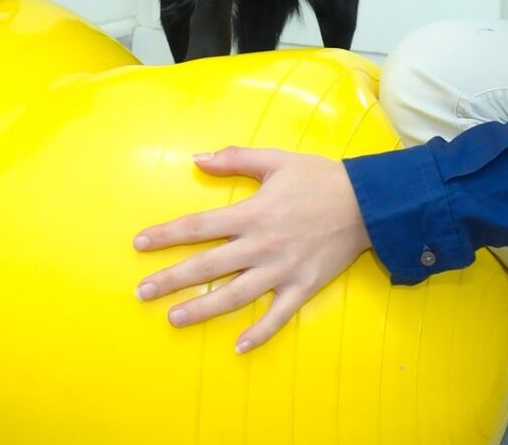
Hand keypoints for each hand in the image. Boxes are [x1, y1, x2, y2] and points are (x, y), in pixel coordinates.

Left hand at [133, 147, 371, 352]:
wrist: (368, 202)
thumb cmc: (320, 178)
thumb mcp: (277, 160)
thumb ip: (236, 159)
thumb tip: (197, 159)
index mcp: (253, 213)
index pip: (199, 226)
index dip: (167, 235)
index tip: (139, 244)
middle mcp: (261, 246)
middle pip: (208, 266)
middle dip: (171, 280)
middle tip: (141, 292)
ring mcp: (281, 270)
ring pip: (234, 295)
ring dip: (202, 309)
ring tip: (174, 318)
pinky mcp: (302, 286)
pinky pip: (278, 316)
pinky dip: (259, 333)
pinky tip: (239, 347)